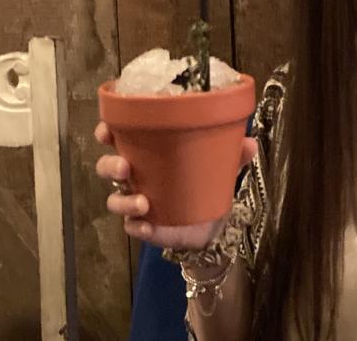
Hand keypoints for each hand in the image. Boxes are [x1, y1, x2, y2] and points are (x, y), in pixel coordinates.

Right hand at [94, 121, 257, 249]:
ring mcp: (136, 200)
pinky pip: (130, 227)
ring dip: (123, 200)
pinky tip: (147, 226)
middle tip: (125, 166)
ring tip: (143, 202)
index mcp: (148, 152)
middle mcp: (136, 174)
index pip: (118, 137)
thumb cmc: (206, 181)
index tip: (107, 129)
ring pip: (115, 198)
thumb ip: (233, 154)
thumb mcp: (221, 165)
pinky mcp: (144, 226)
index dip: (107, 131)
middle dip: (110, 164)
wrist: (211, 222)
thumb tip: (249, 143)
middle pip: (107, 166)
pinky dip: (136, 226)